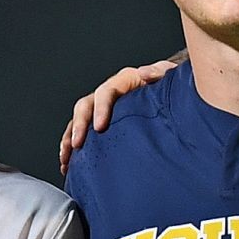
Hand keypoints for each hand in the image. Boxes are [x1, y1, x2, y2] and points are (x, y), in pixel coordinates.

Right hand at [58, 56, 184, 166]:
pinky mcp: (100, 125)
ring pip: (78, 122)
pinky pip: (81, 135)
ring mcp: (102, 110)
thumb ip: (159, 74)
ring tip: (66, 158)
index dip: (100, 109)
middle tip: (77, 144)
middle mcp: (109, 94)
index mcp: (123, 82)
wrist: (172, 99)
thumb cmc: (170, 90)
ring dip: (69, 140)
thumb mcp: (168, 79)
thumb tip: (145, 73)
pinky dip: (72, 150)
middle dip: (79, 126)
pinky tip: (68, 165)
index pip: (105, 93)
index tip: (99, 127)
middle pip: (85, 107)